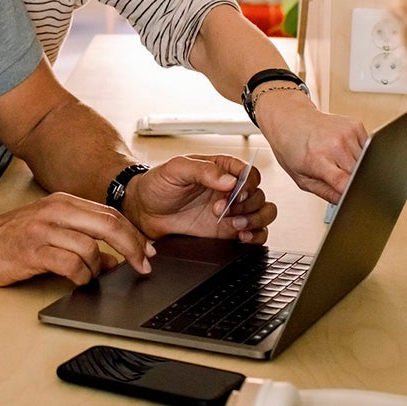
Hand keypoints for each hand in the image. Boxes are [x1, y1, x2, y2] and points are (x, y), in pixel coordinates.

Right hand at [0, 192, 155, 285]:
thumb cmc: (12, 239)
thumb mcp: (50, 230)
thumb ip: (82, 238)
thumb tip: (116, 260)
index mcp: (63, 202)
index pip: (110, 214)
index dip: (134, 234)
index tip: (149, 251)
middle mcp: (55, 211)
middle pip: (107, 225)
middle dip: (132, 248)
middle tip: (143, 266)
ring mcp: (43, 230)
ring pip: (91, 247)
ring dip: (100, 268)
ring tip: (93, 276)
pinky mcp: (32, 252)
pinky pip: (70, 265)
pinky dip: (82, 276)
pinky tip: (79, 280)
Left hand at [124, 154, 277, 240]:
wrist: (142, 210)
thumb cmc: (157, 184)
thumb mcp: (176, 169)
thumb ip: (204, 171)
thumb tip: (230, 180)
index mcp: (221, 169)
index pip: (250, 173)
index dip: (248, 184)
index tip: (235, 193)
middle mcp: (229, 189)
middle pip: (259, 195)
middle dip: (247, 205)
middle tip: (224, 210)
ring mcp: (230, 210)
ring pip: (263, 213)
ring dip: (256, 220)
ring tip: (236, 225)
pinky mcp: (226, 231)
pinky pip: (254, 234)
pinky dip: (256, 236)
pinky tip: (242, 236)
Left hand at [255, 90, 367, 203]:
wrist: (290, 119)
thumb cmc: (291, 147)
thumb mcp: (301, 178)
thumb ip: (325, 193)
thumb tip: (344, 202)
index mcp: (318, 159)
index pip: (345, 183)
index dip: (350, 194)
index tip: (350, 198)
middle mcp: (335, 144)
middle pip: (359, 175)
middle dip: (353, 182)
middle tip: (338, 179)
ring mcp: (347, 133)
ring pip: (366, 162)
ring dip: (356, 167)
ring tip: (337, 161)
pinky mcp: (356, 125)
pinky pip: (368, 148)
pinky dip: (359, 154)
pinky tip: (343, 150)